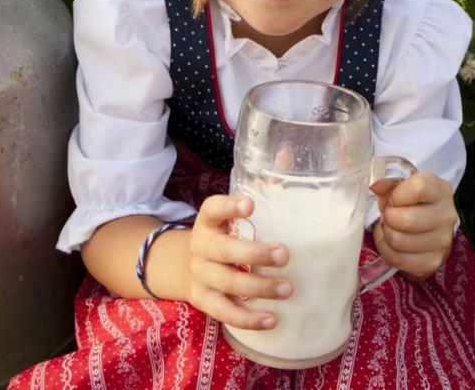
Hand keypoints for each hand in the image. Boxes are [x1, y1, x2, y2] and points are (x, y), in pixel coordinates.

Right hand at [186, 194, 292, 329]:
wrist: (187, 265)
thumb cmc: (225, 234)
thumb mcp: (233, 213)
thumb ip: (261, 189)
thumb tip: (287, 155)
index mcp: (208, 221)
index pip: (213, 208)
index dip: (229, 206)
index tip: (250, 204)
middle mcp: (200, 246)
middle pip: (224, 250)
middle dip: (255, 254)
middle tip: (284, 255)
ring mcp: (199, 275)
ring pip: (227, 283)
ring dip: (258, 287)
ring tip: (287, 288)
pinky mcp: (203, 300)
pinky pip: (224, 312)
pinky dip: (247, 318)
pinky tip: (271, 318)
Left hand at [371, 172, 457, 280]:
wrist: (427, 226)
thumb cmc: (410, 202)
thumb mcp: (401, 186)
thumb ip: (387, 183)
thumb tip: (374, 186)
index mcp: (440, 190)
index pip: (418, 188)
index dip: (397, 195)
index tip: (394, 199)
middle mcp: (447, 215)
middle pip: (404, 220)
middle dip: (388, 217)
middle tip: (389, 215)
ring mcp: (443, 241)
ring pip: (398, 241)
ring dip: (386, 234)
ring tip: (390, 228)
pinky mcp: (433, 262)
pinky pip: (398, 259)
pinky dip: (387, 251)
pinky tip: (391, 243)